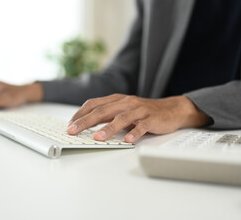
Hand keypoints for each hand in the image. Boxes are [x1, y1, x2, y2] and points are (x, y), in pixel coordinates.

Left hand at [67, 94, 210, 142]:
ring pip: (121, 118)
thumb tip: (86, 125)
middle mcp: (126, 102)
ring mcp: (139, 110)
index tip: (70, 124)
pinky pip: (141, 126)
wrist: (170, 109)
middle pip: (103, 110)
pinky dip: (134, 132)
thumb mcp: (122, 110)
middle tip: (73, 130)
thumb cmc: (143, 112)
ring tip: (97, 137)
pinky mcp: (151, 119)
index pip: (94, 104)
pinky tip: (127, 139)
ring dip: (108, 128)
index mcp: (116, 100)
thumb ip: (107, 115)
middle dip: (86, 121)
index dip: (81, 113)